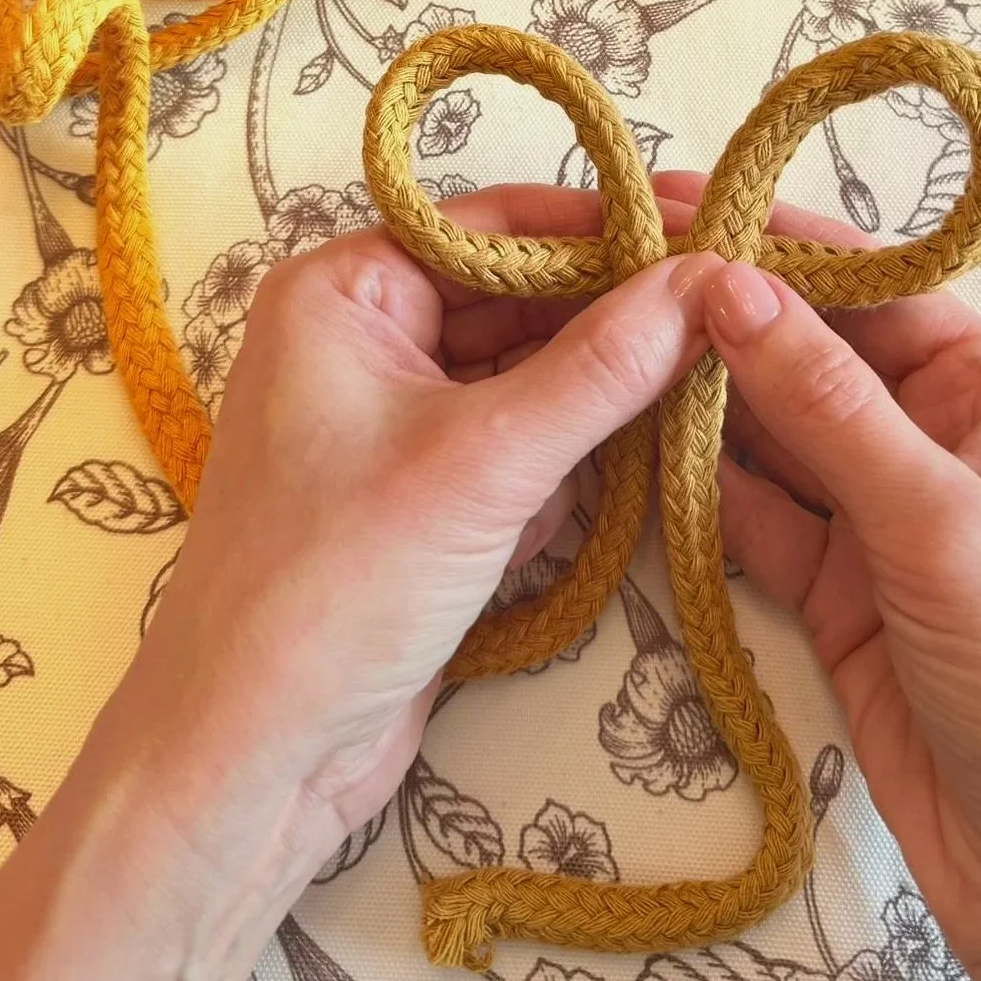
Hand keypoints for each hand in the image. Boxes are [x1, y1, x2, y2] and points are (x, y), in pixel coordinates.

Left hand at [0, 185, 714, 980]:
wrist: (253, 756)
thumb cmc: (338, 580)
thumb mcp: (485, 460)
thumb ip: (604, 367)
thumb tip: (709, 281)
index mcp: (343, 291)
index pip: (493, 224)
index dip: (603, 227)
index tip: (707, 229)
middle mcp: (360, 338)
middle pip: (515, 297)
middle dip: (610, 316)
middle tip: (727, 308)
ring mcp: (390, 421)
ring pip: (524, 375)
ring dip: (598, 392)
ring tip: (707, 374)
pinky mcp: (419, 498)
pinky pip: (515, 445)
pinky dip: (568, 457)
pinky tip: (636, 461)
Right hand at [659, 171, 980, 980]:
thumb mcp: (943, 526)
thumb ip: (831, 406)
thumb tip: (730, 282)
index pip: (877, 292)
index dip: (779, 246)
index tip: (675, 204)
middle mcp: (940, 443)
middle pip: (817, 356)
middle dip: (725, 320)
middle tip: (609, 274)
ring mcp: (882, 524)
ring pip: (775, 437)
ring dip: (700, 401)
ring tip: (603, 347)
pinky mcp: (836, 598)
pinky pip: (756, 521)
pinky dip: (698, 491)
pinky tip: (631, 450)